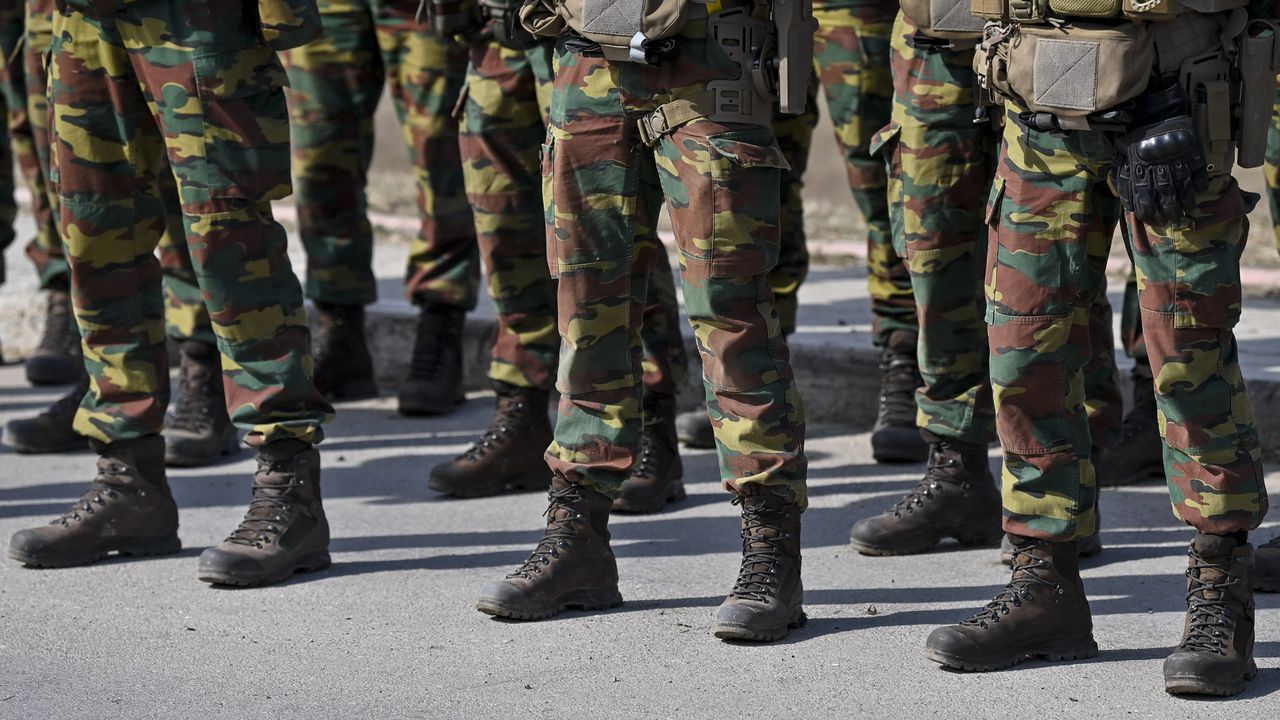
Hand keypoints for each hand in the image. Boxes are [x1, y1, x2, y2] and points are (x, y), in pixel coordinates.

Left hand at [1111, 86, 1209, 225]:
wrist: (1153, 107)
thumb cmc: (1133, 132)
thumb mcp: (1121, 154)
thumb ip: (1123, 176)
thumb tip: (1125, 199)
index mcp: (1139, 167)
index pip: (1143, 195)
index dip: (1146, 209)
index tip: (1150, 219)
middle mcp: (1158, 166)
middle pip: (1165, 194)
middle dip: (1168, 210)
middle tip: (1171, 219)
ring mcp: (1176, 158)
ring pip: (1183, 185)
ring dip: (1185, 200)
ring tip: (1187, 210)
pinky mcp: (1190, 150)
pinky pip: (1198, 170)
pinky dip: (1199, 181)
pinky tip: (1199, 190)